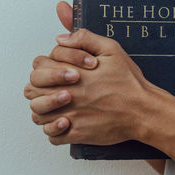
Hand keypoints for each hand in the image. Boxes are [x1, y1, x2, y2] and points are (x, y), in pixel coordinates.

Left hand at [25, 29, 174, 145]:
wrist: (143, 111)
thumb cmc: (128, 81)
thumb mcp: (110, 49)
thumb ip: (83, 38)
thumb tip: (60, 38)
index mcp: (70, 73)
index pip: (39, 66)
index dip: (47, 66)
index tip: (60, 70)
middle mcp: (65, 95)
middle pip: (31, 91)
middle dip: (39, 87)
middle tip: (54, 88)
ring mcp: (69, 116)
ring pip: (37, 115)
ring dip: (43, 109)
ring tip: (56, 105)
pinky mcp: (76, 133)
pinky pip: (52, 135)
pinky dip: (53, 130)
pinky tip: (64, 122)